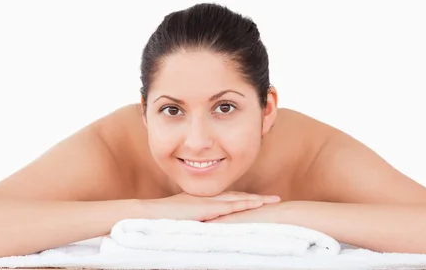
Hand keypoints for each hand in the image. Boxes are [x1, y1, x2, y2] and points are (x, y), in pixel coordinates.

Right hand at [143, 191, 280, 221]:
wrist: (151, 214)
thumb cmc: (163, 220)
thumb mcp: (185, 220)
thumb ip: (197, 221)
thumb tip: (205, 229)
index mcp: (205, 201)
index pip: (230, 199)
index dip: (245, 199)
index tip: (259, 201)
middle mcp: (209, 198)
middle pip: (238, 196)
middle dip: (257, 198)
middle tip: (275, 199)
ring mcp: (209, 201)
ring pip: (238, 198)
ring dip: (255, 200)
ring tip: (272, 201)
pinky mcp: (207, 207)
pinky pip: (230, 205)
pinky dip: (244, 204)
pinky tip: (256, 204)